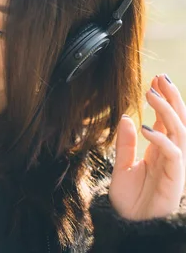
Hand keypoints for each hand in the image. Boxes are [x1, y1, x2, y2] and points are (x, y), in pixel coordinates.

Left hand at [109, 74, 185, 219]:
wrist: (131, 224)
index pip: (166, 119)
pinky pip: (173, 153)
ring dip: (166, 111)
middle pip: (178, 120)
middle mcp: (171, 154)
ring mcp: (175, 165)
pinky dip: (160, 139)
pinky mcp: (175, 177)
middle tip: (161, 77)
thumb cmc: (130, 199)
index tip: (155, 79)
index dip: (163, 100)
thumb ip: (125, 143)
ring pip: (179, 131)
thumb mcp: (122, 166)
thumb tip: (128, 117)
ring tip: (150, 93)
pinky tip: (145, 127)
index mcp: (160, 150)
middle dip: (172, 98)